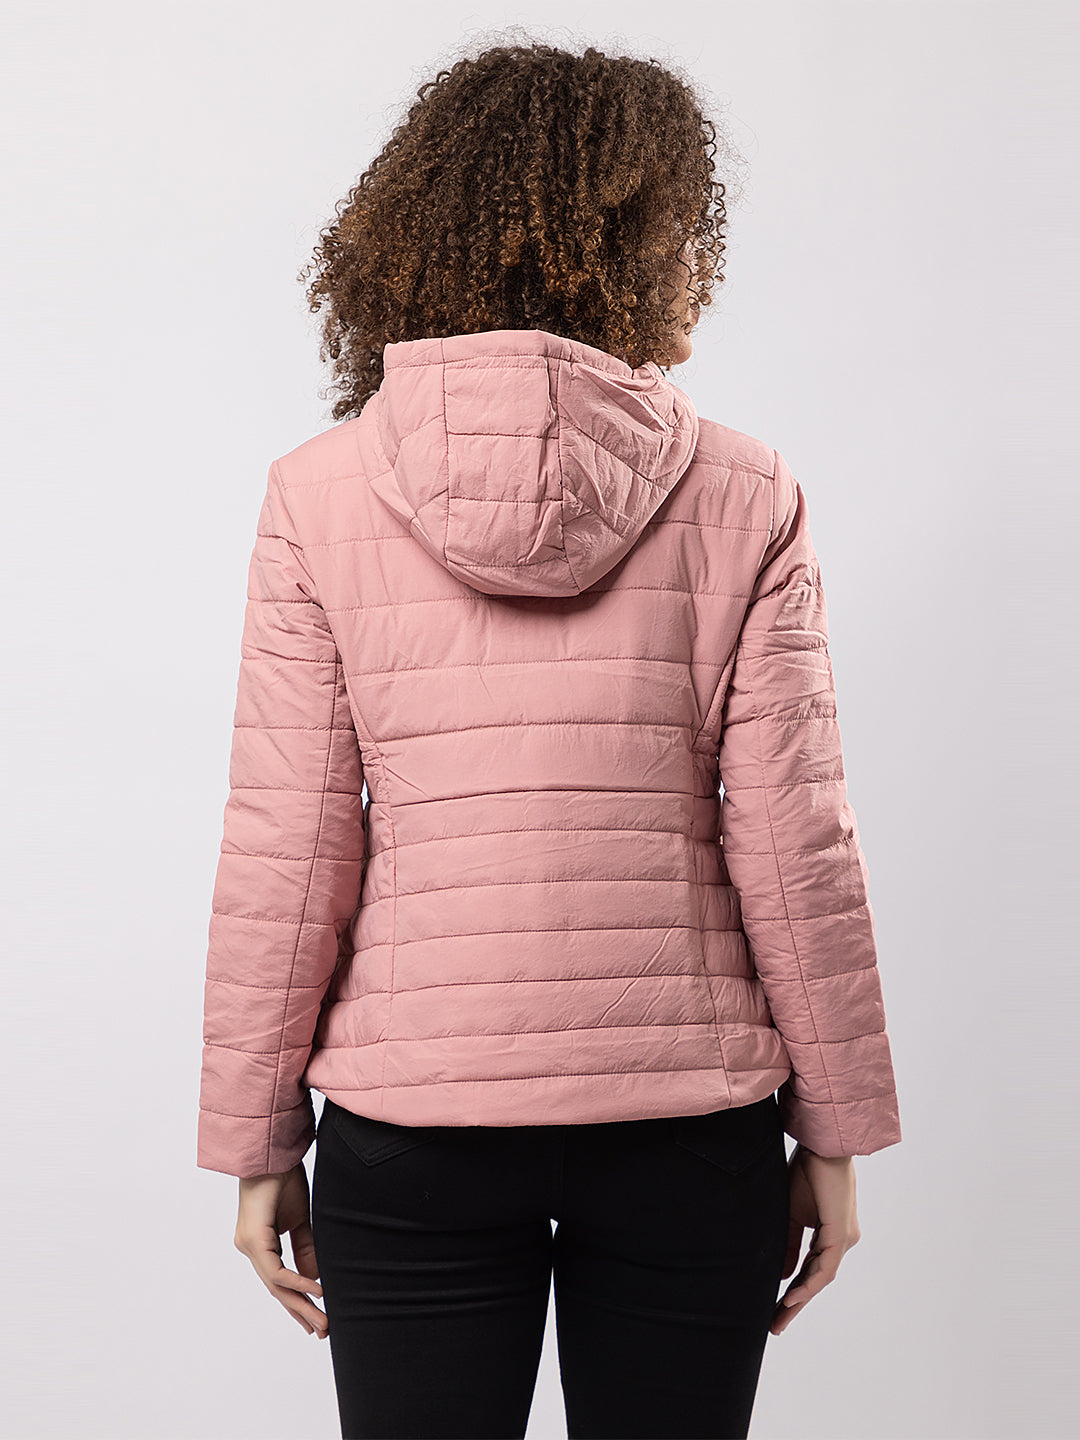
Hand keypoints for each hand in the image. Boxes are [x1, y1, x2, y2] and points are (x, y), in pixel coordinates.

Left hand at [233, 1162, 327, 1337]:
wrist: (272, 1153)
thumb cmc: (284, 1179)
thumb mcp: (301, 1219)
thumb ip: (305, 1250)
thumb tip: (316, 1280)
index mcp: (259, 1244)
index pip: (279, 1281)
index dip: (298, 1301)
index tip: (316, 1318)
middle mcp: (250, 1248)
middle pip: (277, 1289)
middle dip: (301, 1311)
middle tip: (322, 1331)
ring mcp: (249, 1246)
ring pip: (275, 1285)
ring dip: (301, 1304)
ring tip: (322, 1321)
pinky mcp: (253, 1240)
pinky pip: (276, 1270)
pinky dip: (297, 1282)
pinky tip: (316, 1291)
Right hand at [771, 1144, 860, 1335]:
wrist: (821, 1144)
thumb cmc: (807, 1170)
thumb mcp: (792, 1212)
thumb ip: (789, 1243)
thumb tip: (784, 1274)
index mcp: (831, 1233)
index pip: (810, 1269)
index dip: (794, 1290)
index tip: (775, 1308)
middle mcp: (842, 1240)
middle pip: (817, 1279)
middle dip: (795, 1304)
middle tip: (776, 1325)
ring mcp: (844, 1238)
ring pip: (821, 1277)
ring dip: (800, 1299)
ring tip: (779, 1317)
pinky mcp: (841, 1233)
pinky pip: (826, 1267)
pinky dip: (809, 1283)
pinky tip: (793, 1296)